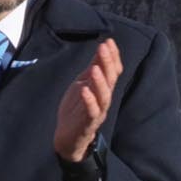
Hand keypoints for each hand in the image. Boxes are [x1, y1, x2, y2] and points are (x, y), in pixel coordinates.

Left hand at [55, 38, 121, 161]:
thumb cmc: (76, 110)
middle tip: (103, 47)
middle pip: (110, 80)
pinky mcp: (87, 124)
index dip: (113, 57)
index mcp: (103, 89)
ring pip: (104, 96)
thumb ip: (92, 69)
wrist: (68, 138)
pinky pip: (91, 112)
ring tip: (96, 68)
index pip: (113, 71)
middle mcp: (103, 99)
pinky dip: (89, 101)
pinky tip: (84, 90)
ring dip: (101, 81)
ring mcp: (97, 112)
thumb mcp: (83, 84)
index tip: (109, 41)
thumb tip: (101, 50)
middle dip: (108, 63)